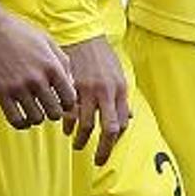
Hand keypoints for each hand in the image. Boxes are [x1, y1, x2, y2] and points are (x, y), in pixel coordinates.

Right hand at [0, 11, 75, 128]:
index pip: (70, 99)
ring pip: (36, 119)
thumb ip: (62, 62)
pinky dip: (22, 124)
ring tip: (33, 109)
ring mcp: (18, 87)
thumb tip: (71, 84)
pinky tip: (21, 116)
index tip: (60, 101)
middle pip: (55, 113)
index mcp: (52, 66)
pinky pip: (15, 120)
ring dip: (37, 117)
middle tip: (46, 106)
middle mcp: (37, 79)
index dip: (68, 104)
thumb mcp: (47, 41)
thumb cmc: (19, 32)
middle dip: (53, 112)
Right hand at [61, 37, 131, 163]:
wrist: (83, 35)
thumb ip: (122, 98)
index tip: (109, 146)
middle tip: (98, 160)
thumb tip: (128, 118)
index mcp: (119, 89)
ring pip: (86, 124)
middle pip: (108, 128)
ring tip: (78, 145)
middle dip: (103, 149)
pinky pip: (69, 112)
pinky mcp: (71, 87)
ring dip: (81, 139)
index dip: (116, 139)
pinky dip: (67, 124)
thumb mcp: (118, 74)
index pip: (122, 122)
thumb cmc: (102, 56)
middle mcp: (105, 91)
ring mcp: (87, 90)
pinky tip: (66, 128)